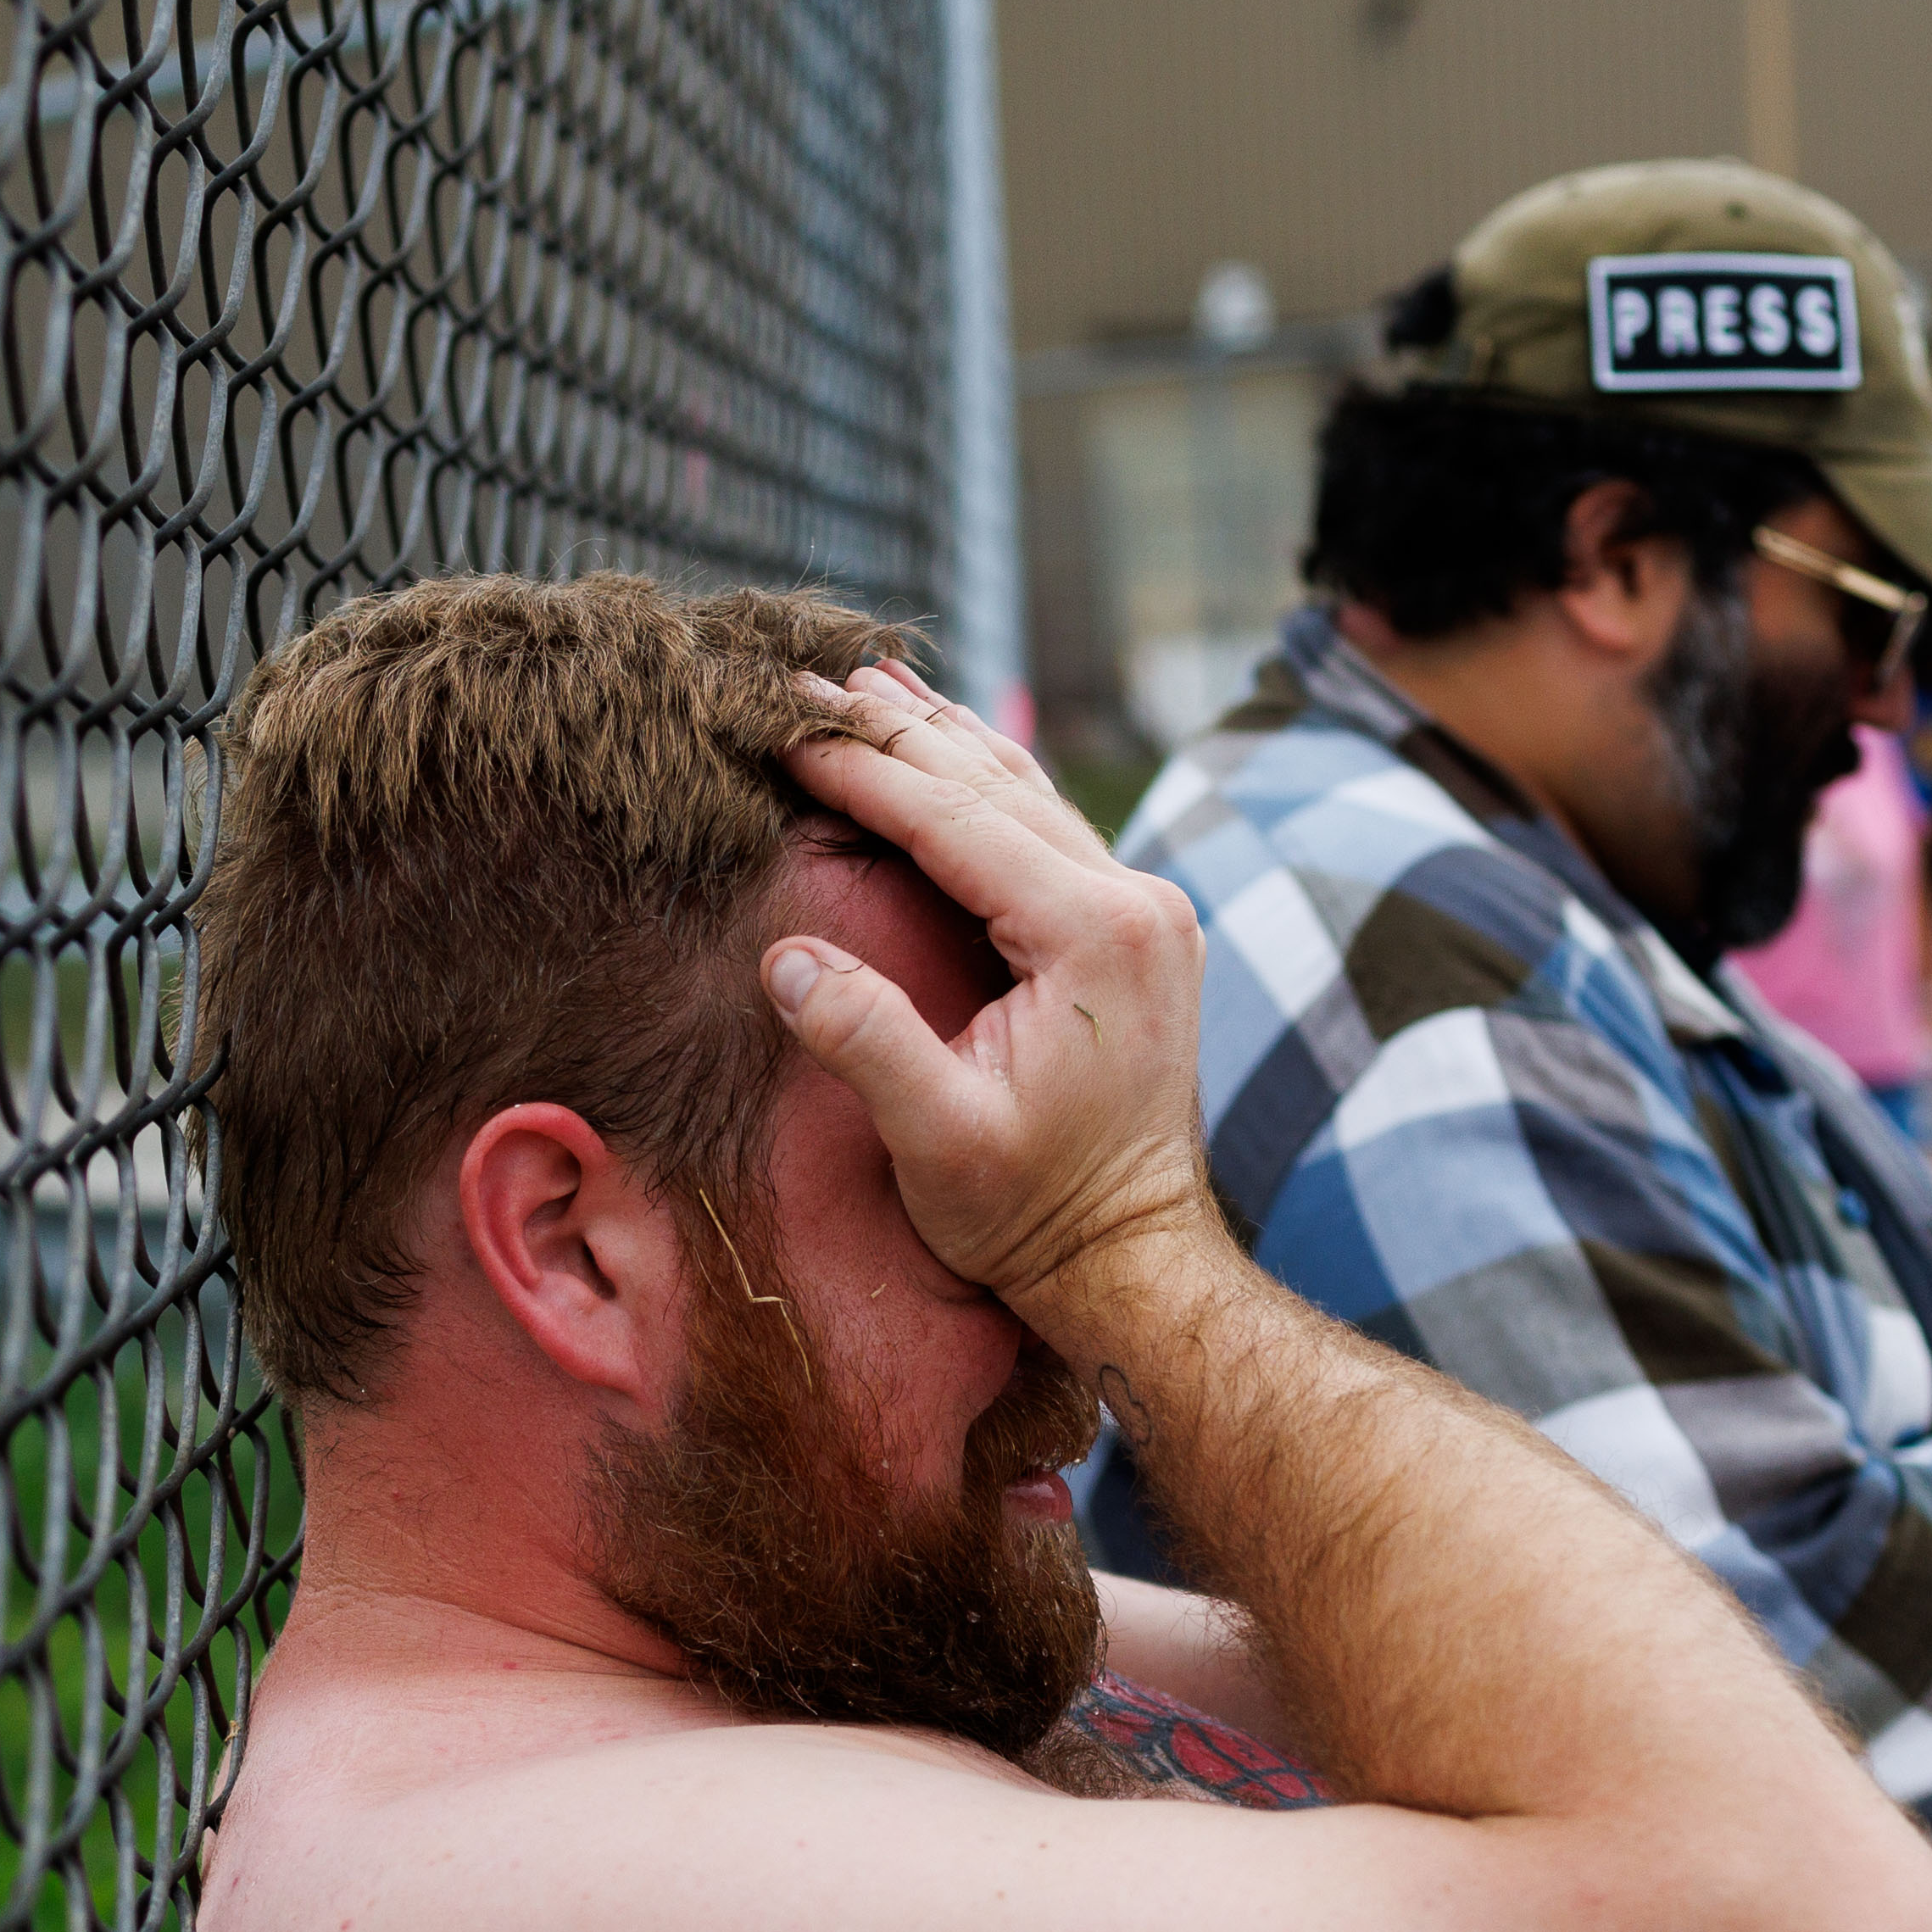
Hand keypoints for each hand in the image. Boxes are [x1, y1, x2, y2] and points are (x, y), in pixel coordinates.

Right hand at [764, 666, 1220, 1318]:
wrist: (1128, 1255)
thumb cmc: (1032, 1212)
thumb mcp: (938, 1141)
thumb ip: (868, 1043)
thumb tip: (787, 959)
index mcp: (1096, 935)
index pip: (958, 823)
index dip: (864, 772)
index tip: (784, 726)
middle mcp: (1137, 902)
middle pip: (996, 786)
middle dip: (897, 733)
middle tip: (811, 676)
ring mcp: (1147, 909)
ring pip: (1028, 793)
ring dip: (944, 741)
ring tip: (872, 684)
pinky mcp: (1137, 928)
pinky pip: (1050, 827)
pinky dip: (988, 784)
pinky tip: (947, 748)